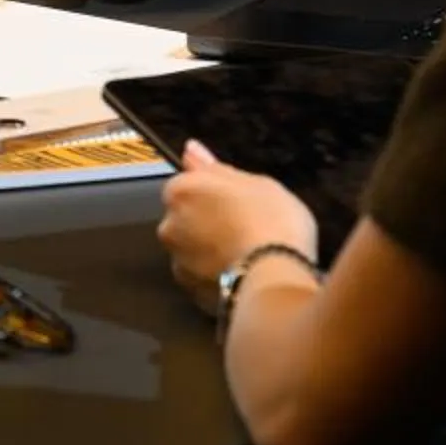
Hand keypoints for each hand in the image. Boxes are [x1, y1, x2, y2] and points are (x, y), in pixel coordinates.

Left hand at [155, 138, 320, 314]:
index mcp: (181, 191)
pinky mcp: (192, 294)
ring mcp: (179, 263)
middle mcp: (169, 226)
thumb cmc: (271, 223)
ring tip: (249, 256)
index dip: (215, 194)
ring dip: (212, 252)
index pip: (188, 185)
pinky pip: (203, 279)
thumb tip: (190, 150)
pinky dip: (218, 277)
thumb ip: (215, 168)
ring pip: (193, 252)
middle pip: (186, 219)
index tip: (239, 203)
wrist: (276, 279)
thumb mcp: (255, 182)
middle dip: (209, 224)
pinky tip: (245, 276)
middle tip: (247, 228)